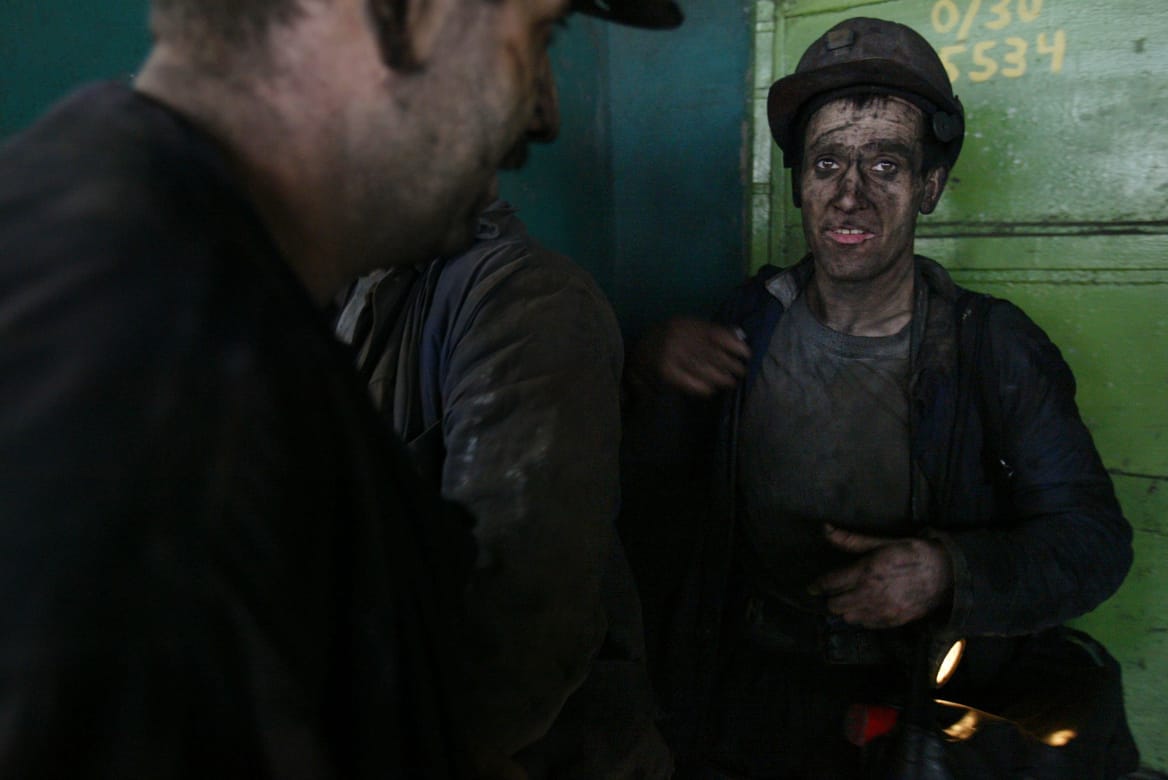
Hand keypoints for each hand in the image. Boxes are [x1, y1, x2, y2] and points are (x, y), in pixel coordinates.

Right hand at [629, 318, 749, 397]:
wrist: (635, 349)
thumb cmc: (665, 339)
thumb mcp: (684, 328)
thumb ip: (705, 332)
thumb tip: (736, 340)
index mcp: (685, 324)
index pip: (716, 334)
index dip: (734, 344)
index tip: (746, 353)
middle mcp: (679, 336)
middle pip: (711, 352)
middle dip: (729, 363)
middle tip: (741, 371)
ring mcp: (670, 353)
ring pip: (702, 367)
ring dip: (719, 376)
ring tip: (730, 382)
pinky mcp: (664, 371)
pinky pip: (687, 381)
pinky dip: (701, 386)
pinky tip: (710, 390)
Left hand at [809, 525, 953, 628]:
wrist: (944, 574)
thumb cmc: (911, 553)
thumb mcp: (881, 542)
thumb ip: (850, 540)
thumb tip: (825, 529)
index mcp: (866, 572)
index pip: (830, 584)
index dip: (817, 586)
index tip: (812, 587)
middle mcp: (871, 594)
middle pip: (835, 606)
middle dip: (831, 598)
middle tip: (835, 590)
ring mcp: (882, 611)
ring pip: (848, 618)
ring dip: (845, 608)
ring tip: (851, 598)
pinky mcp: (892, 621)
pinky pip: (866, 625)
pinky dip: (861, 617)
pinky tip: (867, 605)